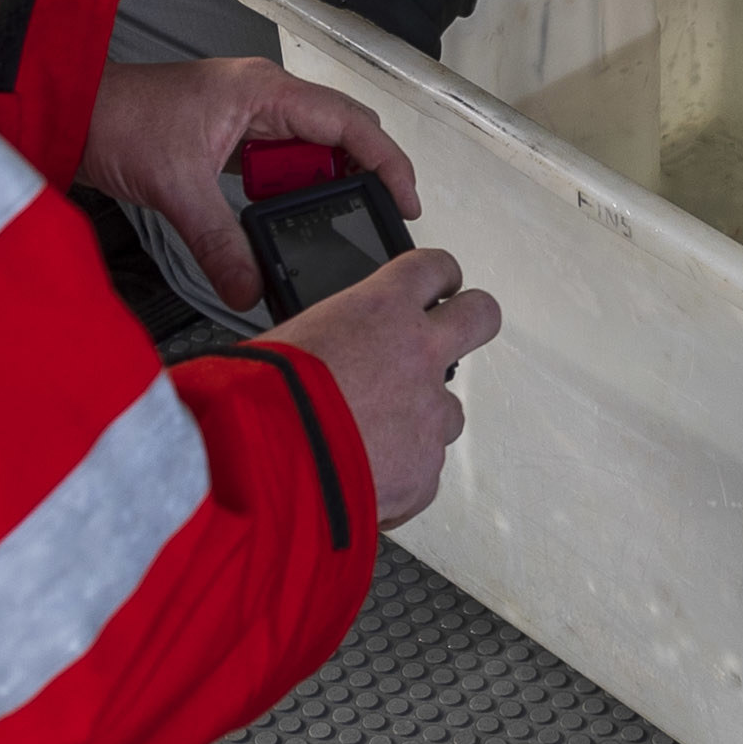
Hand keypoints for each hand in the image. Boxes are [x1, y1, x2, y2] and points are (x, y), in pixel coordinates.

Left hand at [78, 59, 420, 314]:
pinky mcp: (231, 134)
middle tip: (372, 223)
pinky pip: (277, 162)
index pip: (351, 124)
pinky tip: (281, 220)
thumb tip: (250, 290)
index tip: (406, 202)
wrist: (71, 108)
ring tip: (326, 228)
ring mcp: (249, 114)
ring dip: (317, 189)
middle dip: (359, 179)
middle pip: (340, 135)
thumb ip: (219, 245)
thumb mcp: (178, 188)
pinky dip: (285, 192)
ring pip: (309, 151)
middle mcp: (265, 96)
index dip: (387, 162)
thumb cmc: (119, 118)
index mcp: (266, 92)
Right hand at [277, 246, 503, 527]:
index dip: (438, 275)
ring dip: (421, 418)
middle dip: (470, 320)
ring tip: (373, 435)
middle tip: (451, 333)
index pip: (433, 268)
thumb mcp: (288, 341)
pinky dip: (401, 473)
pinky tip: (364, 475)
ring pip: (449, 410)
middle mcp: (418, 355)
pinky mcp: (427, 470)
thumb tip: (330, 348)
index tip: (437, 285)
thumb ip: (329, 338)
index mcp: (381, 310)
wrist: (265, 468)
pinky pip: (425, 468)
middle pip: (480, 317)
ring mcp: (430, 415)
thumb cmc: (262, 401)